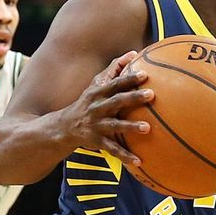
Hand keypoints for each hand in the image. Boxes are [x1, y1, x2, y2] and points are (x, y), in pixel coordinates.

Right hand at [58, 51, 153, 165]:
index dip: (128, 78)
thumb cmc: (88, 102)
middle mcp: (96, 107)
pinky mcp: (96, 142)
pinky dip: (125, 156)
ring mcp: (96, 125)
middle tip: (151, 95)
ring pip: (115, 126)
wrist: (64, 127)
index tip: (145, 74)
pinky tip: (139, 161)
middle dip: (133, 98)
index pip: (115, 83)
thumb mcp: (96, 85)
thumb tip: (134, 53)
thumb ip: (114, 69)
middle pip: (116, 101)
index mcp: (98, 92)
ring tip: (147, 128)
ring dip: (131, 127)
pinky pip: (112, 149)